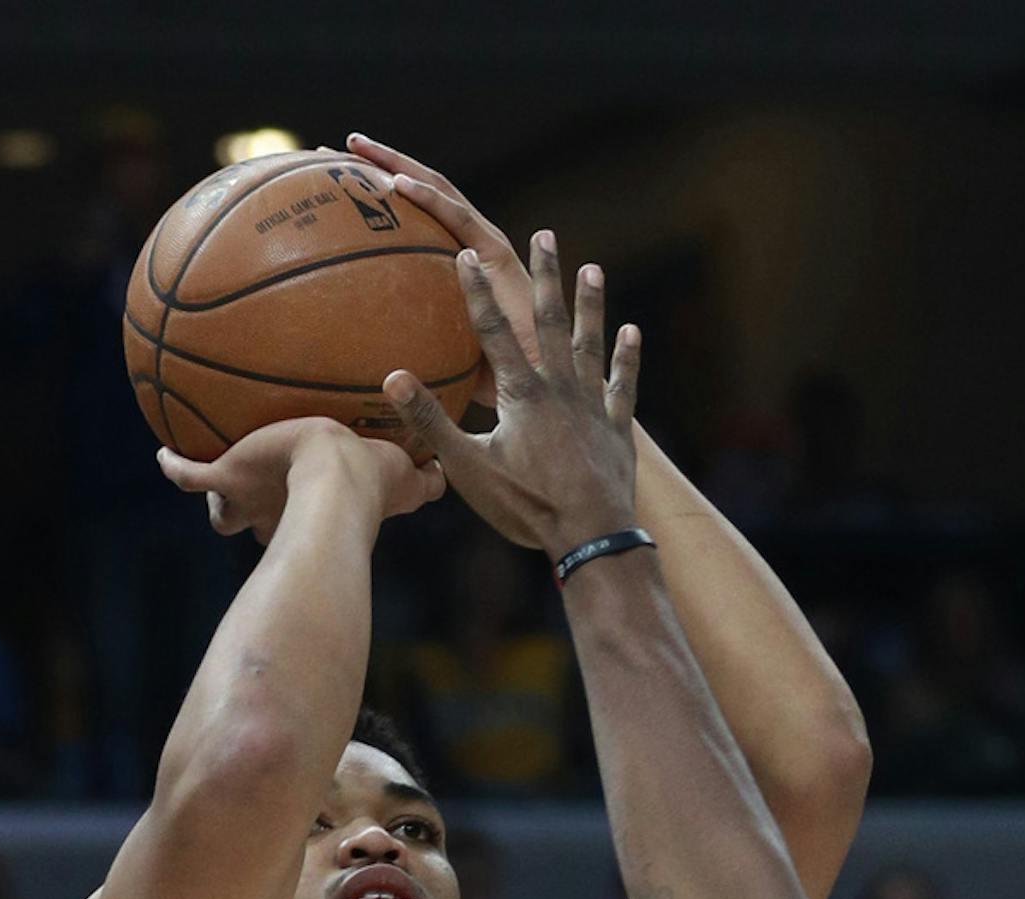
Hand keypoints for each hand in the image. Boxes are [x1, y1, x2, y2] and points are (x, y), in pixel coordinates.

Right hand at [157, 415, 440, 543]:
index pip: (306, 522)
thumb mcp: (406, 477)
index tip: (306, 512)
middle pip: (261, 525)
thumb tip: (446, 477)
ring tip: (214, 488)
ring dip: (221, 507)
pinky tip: (163, 458)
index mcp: (312, 512)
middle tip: (259, 503)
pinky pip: (190, 477)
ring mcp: (250, 499)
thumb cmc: (372, 477)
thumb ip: (426, 484)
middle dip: (258, 520)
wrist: (334, 472)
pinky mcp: (230, 479)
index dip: (306, 520)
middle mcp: (280, 515)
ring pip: (224, 514)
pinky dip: (176, 469)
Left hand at [344, 135, 540, 392]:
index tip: (337, 182)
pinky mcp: (498, 253)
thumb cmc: (495, 378)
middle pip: (421, 191)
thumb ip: (410, 342)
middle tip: (339, 149)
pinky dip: (426, 197)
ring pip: (435, 188)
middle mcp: (470, 244)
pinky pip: (455, 217)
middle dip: (380, 164)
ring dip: (395, 164)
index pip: (415, 216)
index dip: (379, 194)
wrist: (539, 384)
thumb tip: (361, 363)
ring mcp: (484, 244)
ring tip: (356, 147)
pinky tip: (394, 183)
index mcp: (458, 261)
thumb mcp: (439, 355)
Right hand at [383, 239, 639, 557]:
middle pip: (550, 320)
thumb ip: (431, 421)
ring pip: (589, 343)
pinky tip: (632, 331)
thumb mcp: (469, 467)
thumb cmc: (527, 505)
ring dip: (590, 305)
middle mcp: (560, 387)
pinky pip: (622, 385)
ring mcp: (592, 405)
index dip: (477, 292)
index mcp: (522, 393)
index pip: (493, 330)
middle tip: (546, 234)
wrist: (591, 537)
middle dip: (546, 275)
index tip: (464, 254)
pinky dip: (626, 358)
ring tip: (592, 268)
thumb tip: (392, 378)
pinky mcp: (616, 429)